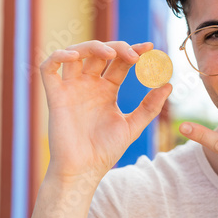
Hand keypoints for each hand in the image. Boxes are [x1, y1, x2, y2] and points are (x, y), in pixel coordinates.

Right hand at [40, 40, 171, 185]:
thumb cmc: (106, 150)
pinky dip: (58, 57)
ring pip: (75, 53)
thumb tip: (169, 85)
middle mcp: (89, 85)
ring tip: (111, 54)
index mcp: (107, 89)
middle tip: (135, 55)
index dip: (134, 51)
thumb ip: (150, 106)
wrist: (84, 170)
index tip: (151, 47)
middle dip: (118, 48)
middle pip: (100, 53)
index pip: (120, 62)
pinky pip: (49, 69)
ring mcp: (71, 88)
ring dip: (92, 46)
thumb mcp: (133, 125)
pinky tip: (74, 56)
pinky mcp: (55, 96)